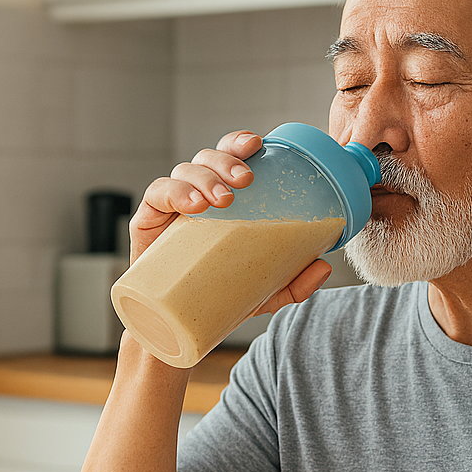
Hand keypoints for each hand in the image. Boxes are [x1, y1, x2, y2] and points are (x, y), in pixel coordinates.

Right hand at [130, 131, 332, 316]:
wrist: (175, 327)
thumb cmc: (216, 297)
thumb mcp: (262, 291)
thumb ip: (293, 281)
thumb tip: (324, 266)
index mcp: (223, 200)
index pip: (230, 157)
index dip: (241, 143)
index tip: (259, 144)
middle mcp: (196, 195)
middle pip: (208, 157)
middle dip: (227, 159)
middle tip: (246, 179)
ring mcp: (171, 207)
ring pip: (184, 171)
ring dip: (205, 177)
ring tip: (222, 199)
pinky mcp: (147, 222)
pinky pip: (156, 194)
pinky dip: (174, 192)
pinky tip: (193, 205)